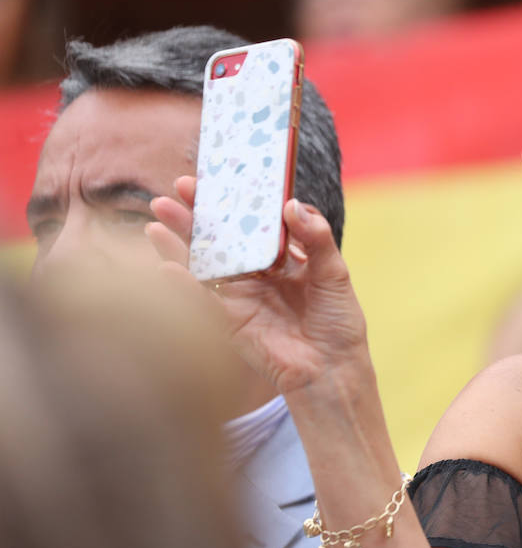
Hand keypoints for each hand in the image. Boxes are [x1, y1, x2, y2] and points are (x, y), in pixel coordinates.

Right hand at [147, 175, 371, 395]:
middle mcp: (257, 274)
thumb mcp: (335, 274)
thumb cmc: (338, 322)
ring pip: (204, 264)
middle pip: (222, 238)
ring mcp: (240, 297)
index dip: (236, 200)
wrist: (332, 370)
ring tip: (157, 217)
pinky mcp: (230, 322)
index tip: (219, 177)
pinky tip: (165, 267)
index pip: (254, 223)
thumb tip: (293, 205)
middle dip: (198, 214)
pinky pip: (202, 301)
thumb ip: (317, 239)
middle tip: (176, 188)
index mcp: (283, 258)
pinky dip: (183, 285)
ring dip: (180, 242)